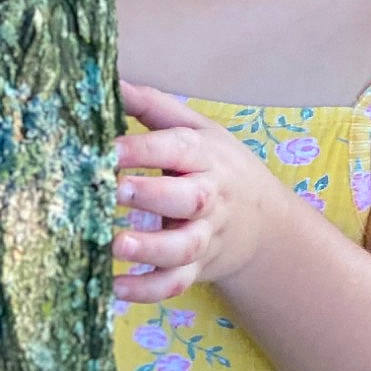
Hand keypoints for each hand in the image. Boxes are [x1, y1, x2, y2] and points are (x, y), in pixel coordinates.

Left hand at [113, 80, 282, 302]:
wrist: (263, 224)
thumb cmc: (217, 168)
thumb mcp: (197, 129)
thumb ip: (152, 107)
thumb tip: (107, 79)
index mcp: (206, 157)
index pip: (177, 149)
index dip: (143, 149)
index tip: (106, 149)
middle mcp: (209, 198)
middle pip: (189, 198)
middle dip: (153, 196)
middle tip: (115, 193)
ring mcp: (205, 238)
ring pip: (182, 247)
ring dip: (149, 249)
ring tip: (114, 245)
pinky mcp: (196, 269)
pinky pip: (174, 285)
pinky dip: (146, 291)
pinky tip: (114, 288)